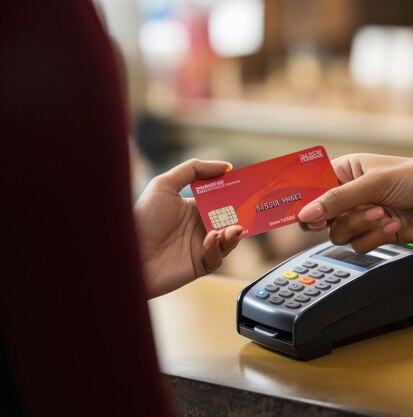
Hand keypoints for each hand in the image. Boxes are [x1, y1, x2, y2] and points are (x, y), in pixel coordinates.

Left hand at [134, 159, 241, 297]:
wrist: (127, 253)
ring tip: (232, 227)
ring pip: (229, 239)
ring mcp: (202, 246)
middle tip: (252, 208)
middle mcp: (201, 227)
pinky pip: (217, 256)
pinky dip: (218, 247)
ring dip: (234, 232)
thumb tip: (225, 166)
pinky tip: (211, 238)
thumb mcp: (164, 184)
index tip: (249, 187)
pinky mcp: (200, 264)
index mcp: (195, 208)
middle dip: (243, 214)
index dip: (236, 194)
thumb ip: (194, 170)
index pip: (223, 200)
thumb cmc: (142, 218)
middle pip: (231, 219)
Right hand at [298, 154, 412, 252]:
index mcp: (347, 171)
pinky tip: (393, 225)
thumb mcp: (377, 183)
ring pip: (339, 233)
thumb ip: (338, 200)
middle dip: (334, 217)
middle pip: (320, 215)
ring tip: (383, 214)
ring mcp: (364, 215)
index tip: (294, 209)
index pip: (312, 186)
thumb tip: (306, 213)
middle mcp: (352, 193)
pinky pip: (359, 244)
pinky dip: (375, 237)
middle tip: (347, 214)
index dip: (301, 198)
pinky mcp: (377, 234)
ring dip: (361, 226)